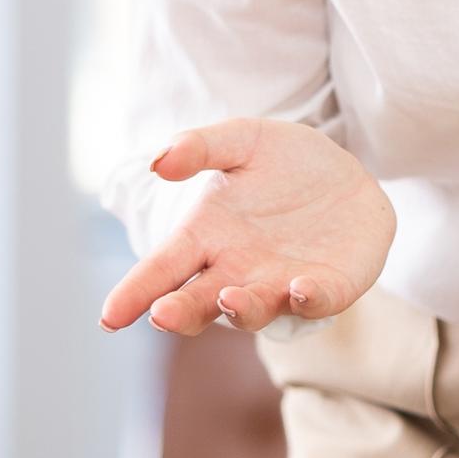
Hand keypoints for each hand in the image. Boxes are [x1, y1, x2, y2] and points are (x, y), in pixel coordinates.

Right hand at [99, 118, 394, 335]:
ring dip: (241, 308)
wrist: (349, 174)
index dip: (135, 293)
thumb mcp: (243, 140)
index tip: (109, 317)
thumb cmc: (285, 162)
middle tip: (162, 314)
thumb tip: (158, 164)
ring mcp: (280, 284)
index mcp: (206, 237)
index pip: (162, 270)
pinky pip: (315, 301)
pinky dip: (307, 299)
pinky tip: (299, 288)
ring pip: (252, 309)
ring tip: (230, 297)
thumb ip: (200, 147)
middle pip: (199, 302)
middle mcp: (236, 270)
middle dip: (180, 312)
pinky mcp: (327, 287)